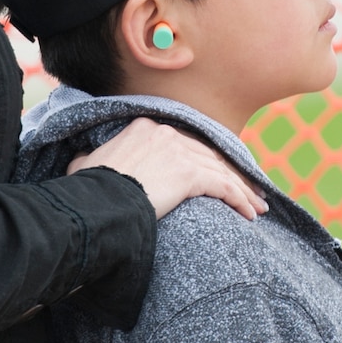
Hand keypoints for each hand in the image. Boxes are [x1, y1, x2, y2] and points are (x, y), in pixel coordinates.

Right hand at [68, 117, 267, 221]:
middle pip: (208, 154)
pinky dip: (240, 199)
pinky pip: (224, 186)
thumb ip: (90, 157)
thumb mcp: (85, 165)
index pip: (186, 143)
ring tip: (257, 207)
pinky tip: (249, 214)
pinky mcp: (189, 173)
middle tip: (250, 192)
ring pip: (221, 170)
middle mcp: (165, 134)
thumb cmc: (88, 191)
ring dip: (243, 190)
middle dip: (232, 174)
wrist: (97, 203)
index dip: (207, 159)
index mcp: (144, 128)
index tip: (220, 173)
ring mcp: (179, 152)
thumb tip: (84, 158)